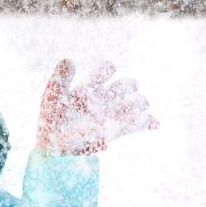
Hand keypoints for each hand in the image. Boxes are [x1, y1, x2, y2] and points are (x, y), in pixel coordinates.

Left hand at [36, 59, 158, 154]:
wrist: (55, 147)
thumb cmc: (51, 120)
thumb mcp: (52, 96)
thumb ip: (61, 78)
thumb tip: (69, 60)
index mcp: (89, 86)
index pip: (106, 69)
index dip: (107, 70)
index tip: (104, 76)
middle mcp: (104, 98)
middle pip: (126, 84)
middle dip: (129, 86)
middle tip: (122, 92)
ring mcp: (111, 114)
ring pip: (135, 102)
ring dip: (140, 102)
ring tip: (135, 107)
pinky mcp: (117, 130)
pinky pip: (138, 124)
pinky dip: (148, 122)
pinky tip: (154, 124)